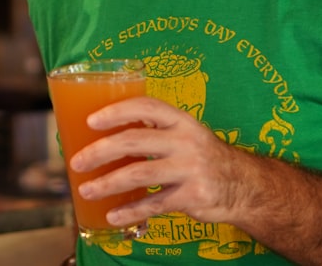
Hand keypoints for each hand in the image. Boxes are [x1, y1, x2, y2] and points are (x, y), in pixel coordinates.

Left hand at [69, 96, 240, 228]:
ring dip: (107, 183)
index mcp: (180, 120)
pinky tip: (112, 215)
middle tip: (77, 161)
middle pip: (134, 140)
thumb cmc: (200, 156)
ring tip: (86, 190)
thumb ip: (152, 132)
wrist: (243, 185)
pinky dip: (130, 211)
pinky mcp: (193, 195)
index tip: (91, 120)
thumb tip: (101, 137)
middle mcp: (186, 140)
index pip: (145, 106)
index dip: (117, 111)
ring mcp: (190, 168)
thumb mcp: (183, 134)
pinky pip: (154, 204)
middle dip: (100, 151)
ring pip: (139, 173)